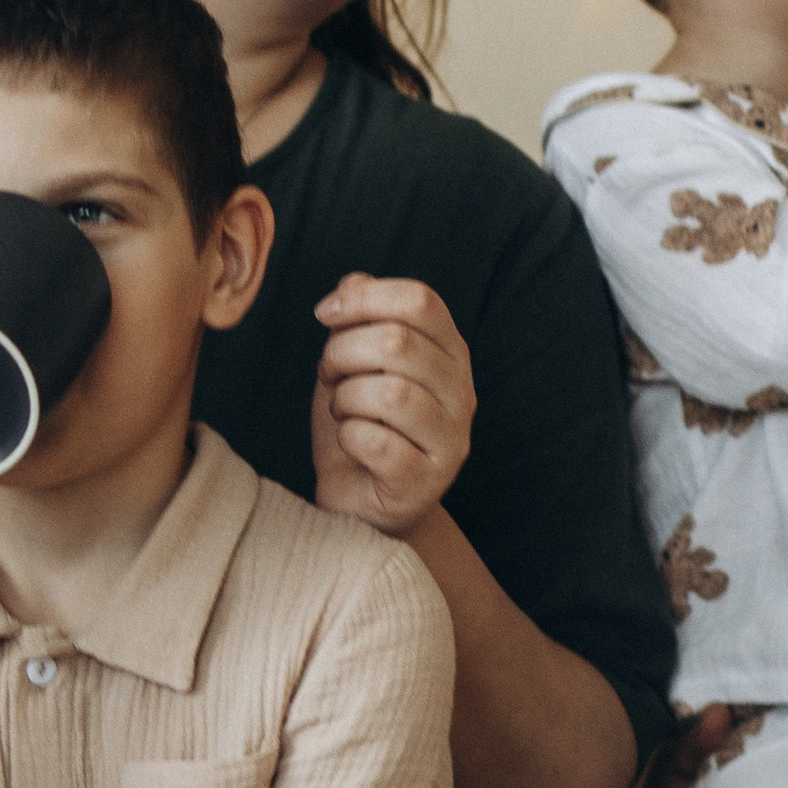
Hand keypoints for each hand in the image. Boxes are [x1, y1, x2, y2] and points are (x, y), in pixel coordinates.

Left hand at [313, 274, 474, 540]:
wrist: (358, 504)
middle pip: (398, 343)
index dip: (364, 299)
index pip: (421, 301)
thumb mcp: (351, 363)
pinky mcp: (427, 482)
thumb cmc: (357, 426)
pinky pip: (378, 442)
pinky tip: (351, 444)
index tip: (325, 315)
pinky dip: (349, 437)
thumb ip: (358, 319)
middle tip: (329, 375)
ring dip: (346, 399)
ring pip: (389, 393)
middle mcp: (461, 394)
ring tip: (344, 412)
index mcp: (450, 354)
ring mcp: (450, 441)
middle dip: (342, 353)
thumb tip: (353, 283)